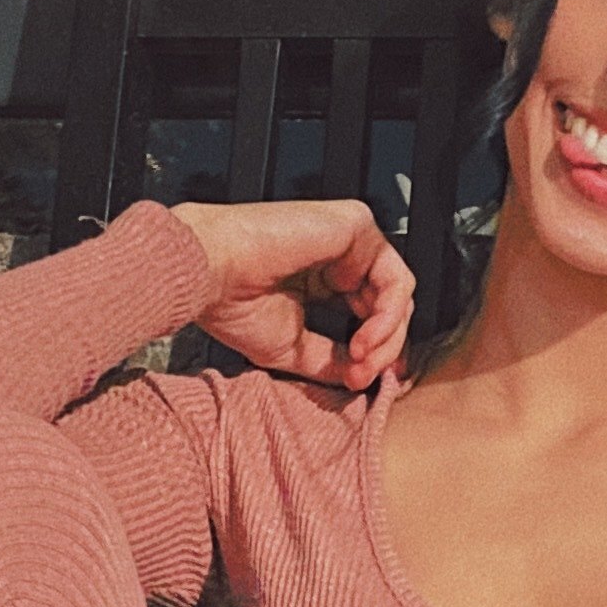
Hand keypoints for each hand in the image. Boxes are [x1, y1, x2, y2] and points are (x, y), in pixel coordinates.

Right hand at [169, 198, 412, 391]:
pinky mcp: (356, 225)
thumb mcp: (291, 347)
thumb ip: (331, 359)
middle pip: (387, 305)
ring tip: (360, 359)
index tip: (371, 381)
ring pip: (398, 294)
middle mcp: (337, 257)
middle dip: (383, 349)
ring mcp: (349, 239)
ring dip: (386, 337)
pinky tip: (365, 338)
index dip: (378, 351)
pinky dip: (387, 316)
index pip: (368, 313)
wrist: (208, 272)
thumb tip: (364, 377)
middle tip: (361, 376)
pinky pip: (395, 278)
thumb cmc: (230, 303)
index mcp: (320, 279)